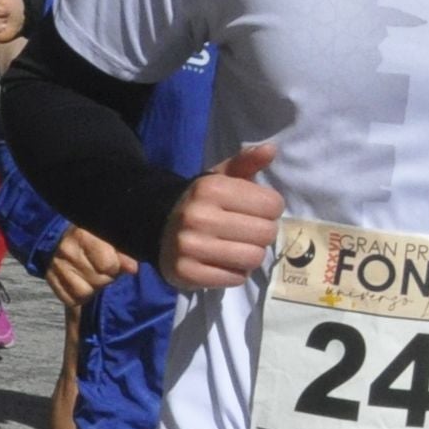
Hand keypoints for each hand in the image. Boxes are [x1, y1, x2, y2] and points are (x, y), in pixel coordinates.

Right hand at [43, 223, 131, 310]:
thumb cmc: (92, 238)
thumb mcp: (108, 240)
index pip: (108, 265)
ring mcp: (56, 266)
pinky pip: (71, 300)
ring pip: (84, 293)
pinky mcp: (50, 280)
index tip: (112, 262)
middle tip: (100, 268)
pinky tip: (80, 282)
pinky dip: (79, 296)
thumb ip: (122, 253)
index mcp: (83, 235)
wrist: (60, 237)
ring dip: (92, 288)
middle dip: (105, 277)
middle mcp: (67, 250)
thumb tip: (133, 268)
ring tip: (91, 276)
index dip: (114, 266)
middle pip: (98, 280)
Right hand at [163, 143, 284, 290]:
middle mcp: (199, 216)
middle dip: (263, 233)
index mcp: (211, 188)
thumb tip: (270, 149)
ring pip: (252, 258)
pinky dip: (236, 273)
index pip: (272, 205)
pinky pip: (235, 278)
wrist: (155, 224)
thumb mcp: (220, 177)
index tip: (258, 210)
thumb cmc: (201, 200)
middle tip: (248, 231)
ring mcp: (190, 247)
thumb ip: (246, 163)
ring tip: (237, 246)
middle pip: (265, 234)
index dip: (271, 208)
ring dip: (251, 255)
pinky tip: (223, 262)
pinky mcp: (186, 273)